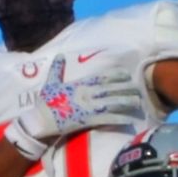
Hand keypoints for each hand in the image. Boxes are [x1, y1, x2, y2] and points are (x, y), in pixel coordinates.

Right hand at [11, 54, 140, 145]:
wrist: (40, 121)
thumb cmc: (45, 102)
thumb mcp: (50, 83)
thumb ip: (57, 69)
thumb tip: (60, 55)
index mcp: (79, 84)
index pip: (101, 77)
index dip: (115, 75)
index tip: (126, 75)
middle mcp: (87, 94)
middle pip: (112, 89)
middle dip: (126, 88)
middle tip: (137, 89)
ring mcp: (89, 107)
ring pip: (114, 103)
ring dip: (127, 102)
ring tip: (137, 102)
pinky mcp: (89, 120)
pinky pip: (109, 119)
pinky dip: (121, 119)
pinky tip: (130, 119)